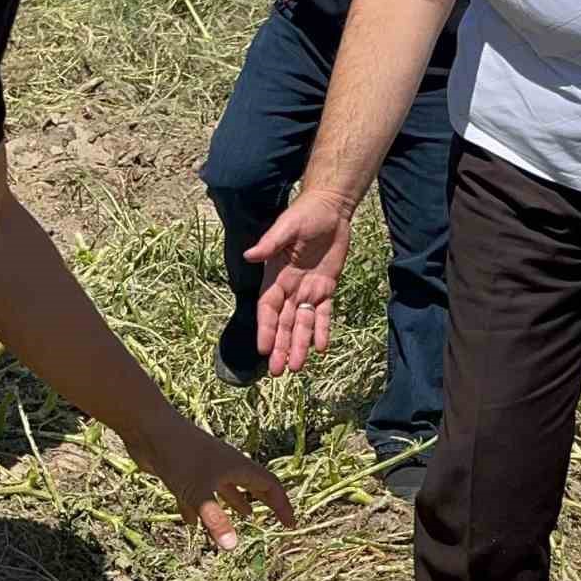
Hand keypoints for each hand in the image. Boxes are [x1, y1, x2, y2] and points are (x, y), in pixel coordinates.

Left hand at [130, 417, 296, 550]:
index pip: (269, 485)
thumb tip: (233, 547)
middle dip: (263, 502)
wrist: (148, 429)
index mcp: (236, 466)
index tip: (290, 524)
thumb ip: (215, 519)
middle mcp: (224, 465)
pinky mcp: (183, 471)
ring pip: (225, 488)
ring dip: (234, 503)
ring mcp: (203, 467)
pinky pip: (197, 493)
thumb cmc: (178, 456)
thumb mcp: (198, 491)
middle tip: (273, 519)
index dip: (282, 505)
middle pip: (251, 484)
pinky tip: (193, 524)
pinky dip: (199, 509)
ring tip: (244, 517)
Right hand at [245, 188, 352, 373]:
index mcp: (276, 275)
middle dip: (280, 346)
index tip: (264, 349)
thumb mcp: (287, 227)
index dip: (266, 329)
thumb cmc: (305, 214)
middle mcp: (290, 287)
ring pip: (302, 323)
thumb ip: (270, 244)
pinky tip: (320, 348)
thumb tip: (249, 256)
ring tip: (296, 367)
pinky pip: (324, 313)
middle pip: (283, 322)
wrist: (330, 208)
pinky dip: (322, 330)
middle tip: (279, 371)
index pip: (268, 308)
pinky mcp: (327, 287)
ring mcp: (309, 289)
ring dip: (299, 345)